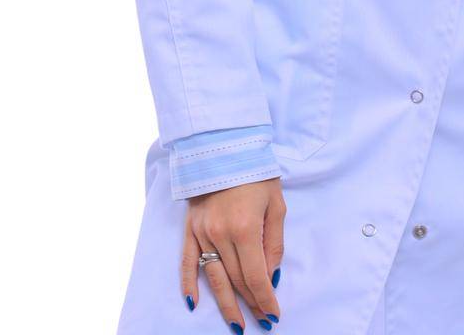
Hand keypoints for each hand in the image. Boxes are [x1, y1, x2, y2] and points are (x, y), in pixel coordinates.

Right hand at [182, 177, 284, 325]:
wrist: (224, 147)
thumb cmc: (256, 173)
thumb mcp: (276, 205)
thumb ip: (274, 243)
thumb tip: (271, 276)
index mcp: (245, 228)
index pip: (255, 276)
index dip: (265, 298)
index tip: (274, 314)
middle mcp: (220, 234)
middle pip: (236, 279)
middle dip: (251, 302)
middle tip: (262, 319)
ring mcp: (202, 233)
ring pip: (214, 277)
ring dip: (226, 303)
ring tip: (236, 324)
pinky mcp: (190, 228)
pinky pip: (187, 262)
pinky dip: (188, 284)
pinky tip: (193, 303)